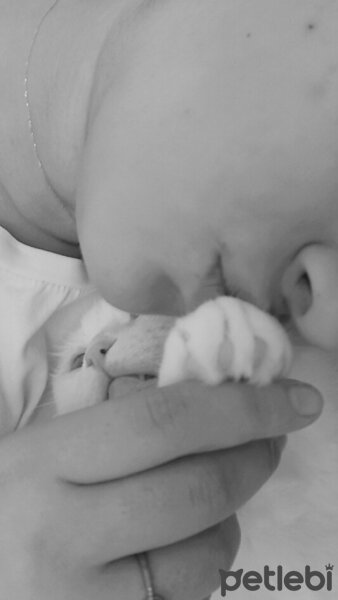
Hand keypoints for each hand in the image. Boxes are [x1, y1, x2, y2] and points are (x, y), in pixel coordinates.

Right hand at [0, 379, 321, 598]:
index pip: (165, 421)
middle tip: (273, 439)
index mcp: (45, 461)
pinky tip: (181, 545)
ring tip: (216, 498)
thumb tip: (214, 403)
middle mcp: (62, 533)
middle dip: (256, 457)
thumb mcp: (42, 452)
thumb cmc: (7, 502)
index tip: (295, 398)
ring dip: (231, 518)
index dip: (242, 406)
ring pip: (204, 556)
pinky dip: (202, 564)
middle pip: (198, 489)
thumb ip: (115, 429)